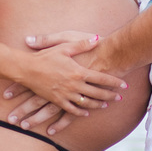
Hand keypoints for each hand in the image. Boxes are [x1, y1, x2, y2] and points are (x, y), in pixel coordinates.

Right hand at [6, 34, 126, 126]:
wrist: (27, 69)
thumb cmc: (46, 56)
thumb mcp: (64, 46)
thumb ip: (82, 44)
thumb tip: (98, 38)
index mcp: (78, 71)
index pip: (101, 79)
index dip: (114, 82)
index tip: (124, 85)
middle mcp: (74, 85)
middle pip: (97, 93)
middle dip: (110, 95)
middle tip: (119, 97)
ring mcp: (66, 95)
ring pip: (87, 103)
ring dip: (98, 104)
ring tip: (106, 105)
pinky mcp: (58, 101)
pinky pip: (72, 109)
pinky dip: (81, 112)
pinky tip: (87, 112)